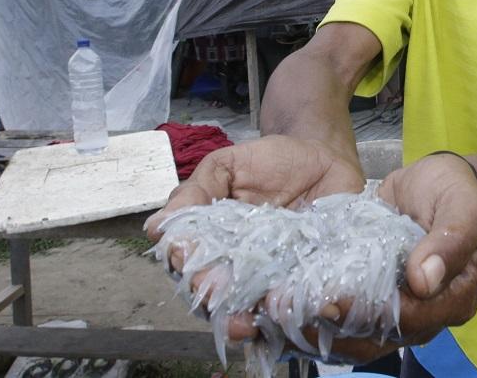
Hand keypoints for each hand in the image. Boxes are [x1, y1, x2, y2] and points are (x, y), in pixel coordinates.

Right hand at [144, 135, 364, 339]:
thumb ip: (194, 193)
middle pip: (226, 308)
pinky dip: (314, 307)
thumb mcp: (225, 166)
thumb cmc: (269, 163)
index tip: (198, 277)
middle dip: (229, 317)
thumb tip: (155, 227)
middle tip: (238, 319)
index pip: (193, 276)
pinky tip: (321, 303)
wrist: (321, 155)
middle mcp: (241, 272)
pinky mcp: (316, 278)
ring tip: (274, 316)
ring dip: (267, 321)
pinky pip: (311, 301)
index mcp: (212, 248)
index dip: (194, 280)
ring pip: (265, 314)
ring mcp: (278, 279)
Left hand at [307, 152, 476, 363]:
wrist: (440, 179)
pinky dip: (320, 318)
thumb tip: (424, 282)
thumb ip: (450, 242)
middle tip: (291, 315)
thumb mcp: (464, 207)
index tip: (329, 304)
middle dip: (334, 330)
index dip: (370, 315)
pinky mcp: (377, 298)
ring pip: (359, 336)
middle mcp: (428, 314)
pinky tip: (290, 311)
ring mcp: (401, 308)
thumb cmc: (456, 192)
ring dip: (321, 330)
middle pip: (379, 337)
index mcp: (455, 298)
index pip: (410, 319)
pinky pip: (349, 318)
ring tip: (283, 316)